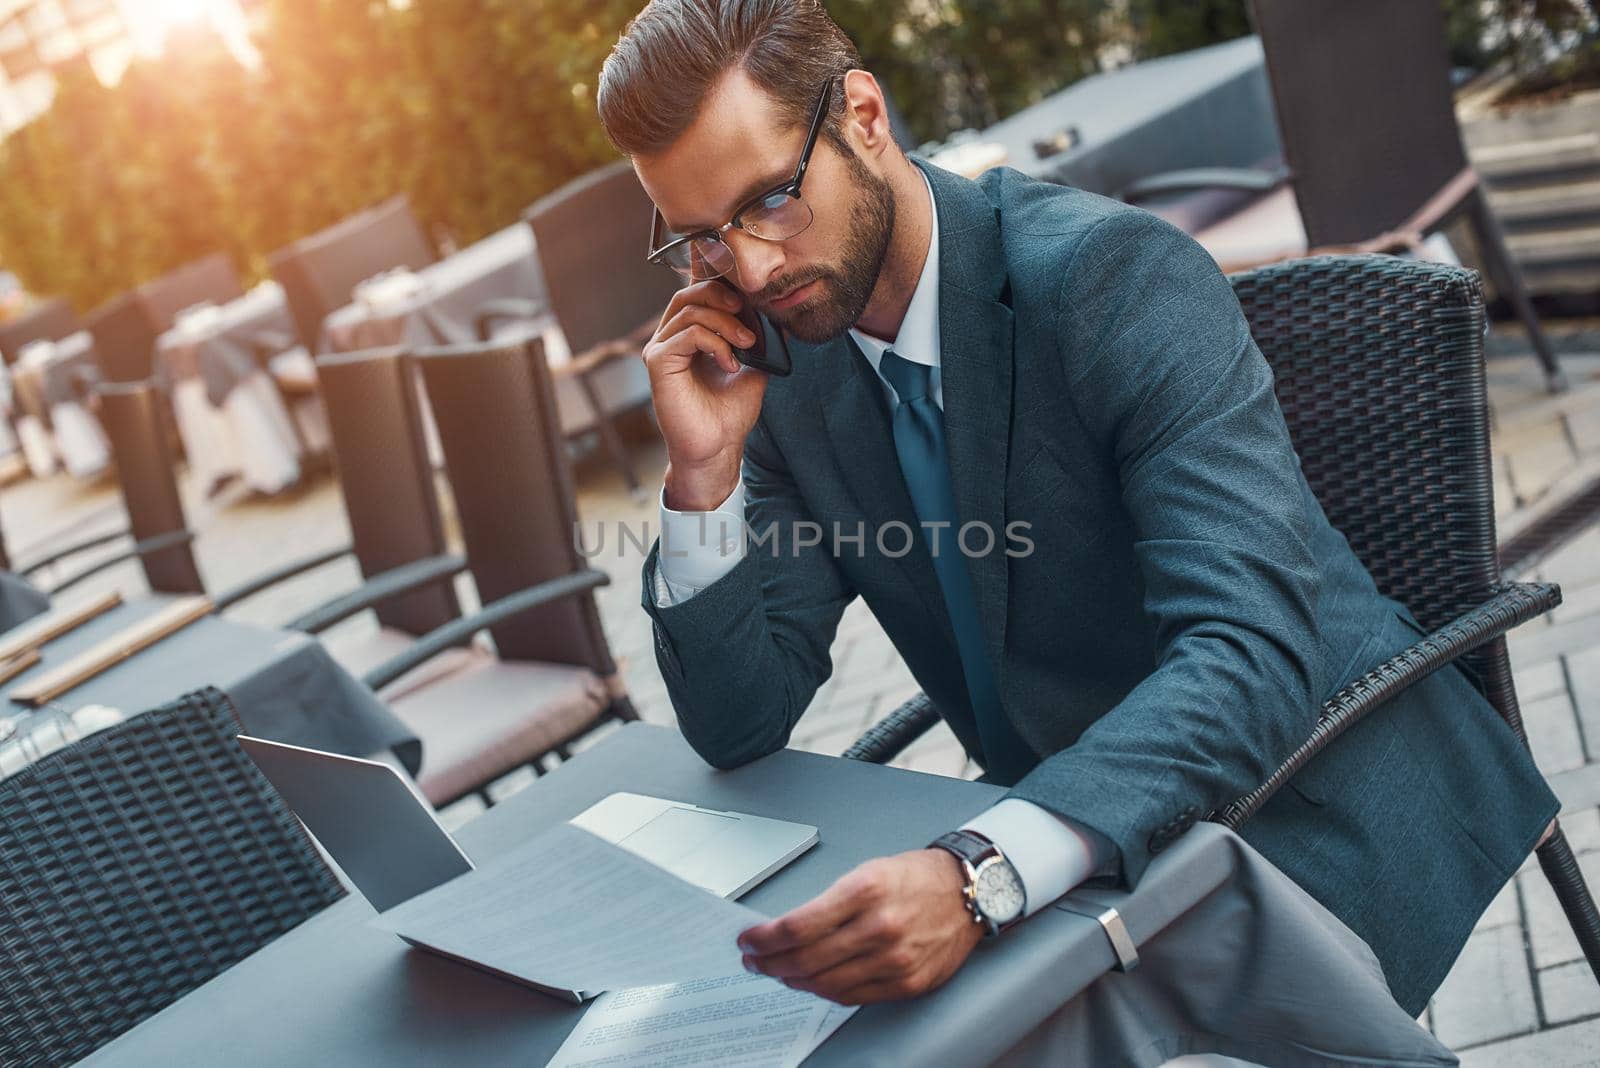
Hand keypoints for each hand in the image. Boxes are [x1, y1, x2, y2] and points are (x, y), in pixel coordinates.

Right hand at [643, 280, 768, 510]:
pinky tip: (730, 363)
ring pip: (690, 310)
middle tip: (748, 311)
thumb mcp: (754, 365)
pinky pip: (687, 333)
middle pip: (689, 293)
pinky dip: (715, 342)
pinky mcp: (658, 363)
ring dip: (726, 323)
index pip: (695, 290)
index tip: (746, 282)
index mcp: (689, 335)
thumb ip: (759, 337)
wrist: (718, 448)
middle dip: (723, 295)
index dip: (715, 277)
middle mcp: (670, 338)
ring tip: (747, 344)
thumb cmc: (730, 412)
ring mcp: (660, 349)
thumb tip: (778, 310)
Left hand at [737, 849, 984, 1004]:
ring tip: (778, 972)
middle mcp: (880, 927)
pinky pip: (852, 997)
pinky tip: (812, 982)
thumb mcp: (867, 872)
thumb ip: (829, 904)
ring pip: (826, 983)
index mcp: (865, 890)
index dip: (765, 938)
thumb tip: (787, 930)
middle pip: (806, 959)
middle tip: (755, 959)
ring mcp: (895, 960)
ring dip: (792, 981)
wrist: (968, 892)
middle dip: (770, 962)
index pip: (798, 925)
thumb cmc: (916, 877)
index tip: (749, 939)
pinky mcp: (907, 983)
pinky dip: (825, 992)